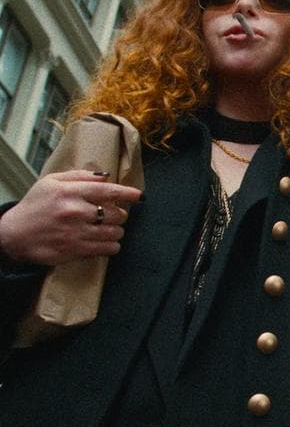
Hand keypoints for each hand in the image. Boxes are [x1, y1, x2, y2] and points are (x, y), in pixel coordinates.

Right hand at [0, 170, 141, 265]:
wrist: (13, 234)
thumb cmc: (35, 206)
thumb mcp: (51, 182)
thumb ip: (79, 176)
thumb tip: (105, 176)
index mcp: (69, 192)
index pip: (108, 191)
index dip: (128, 193)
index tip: (139, 196)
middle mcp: (74, 211)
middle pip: (117, 214)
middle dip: (119, 214)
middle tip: (110, 215)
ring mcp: (76, 232)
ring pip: (116, 232)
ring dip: (115, 230)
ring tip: (105, 228)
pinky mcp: (75, 250)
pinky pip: (109, 249)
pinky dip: (111, 245)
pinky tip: (102, 241)